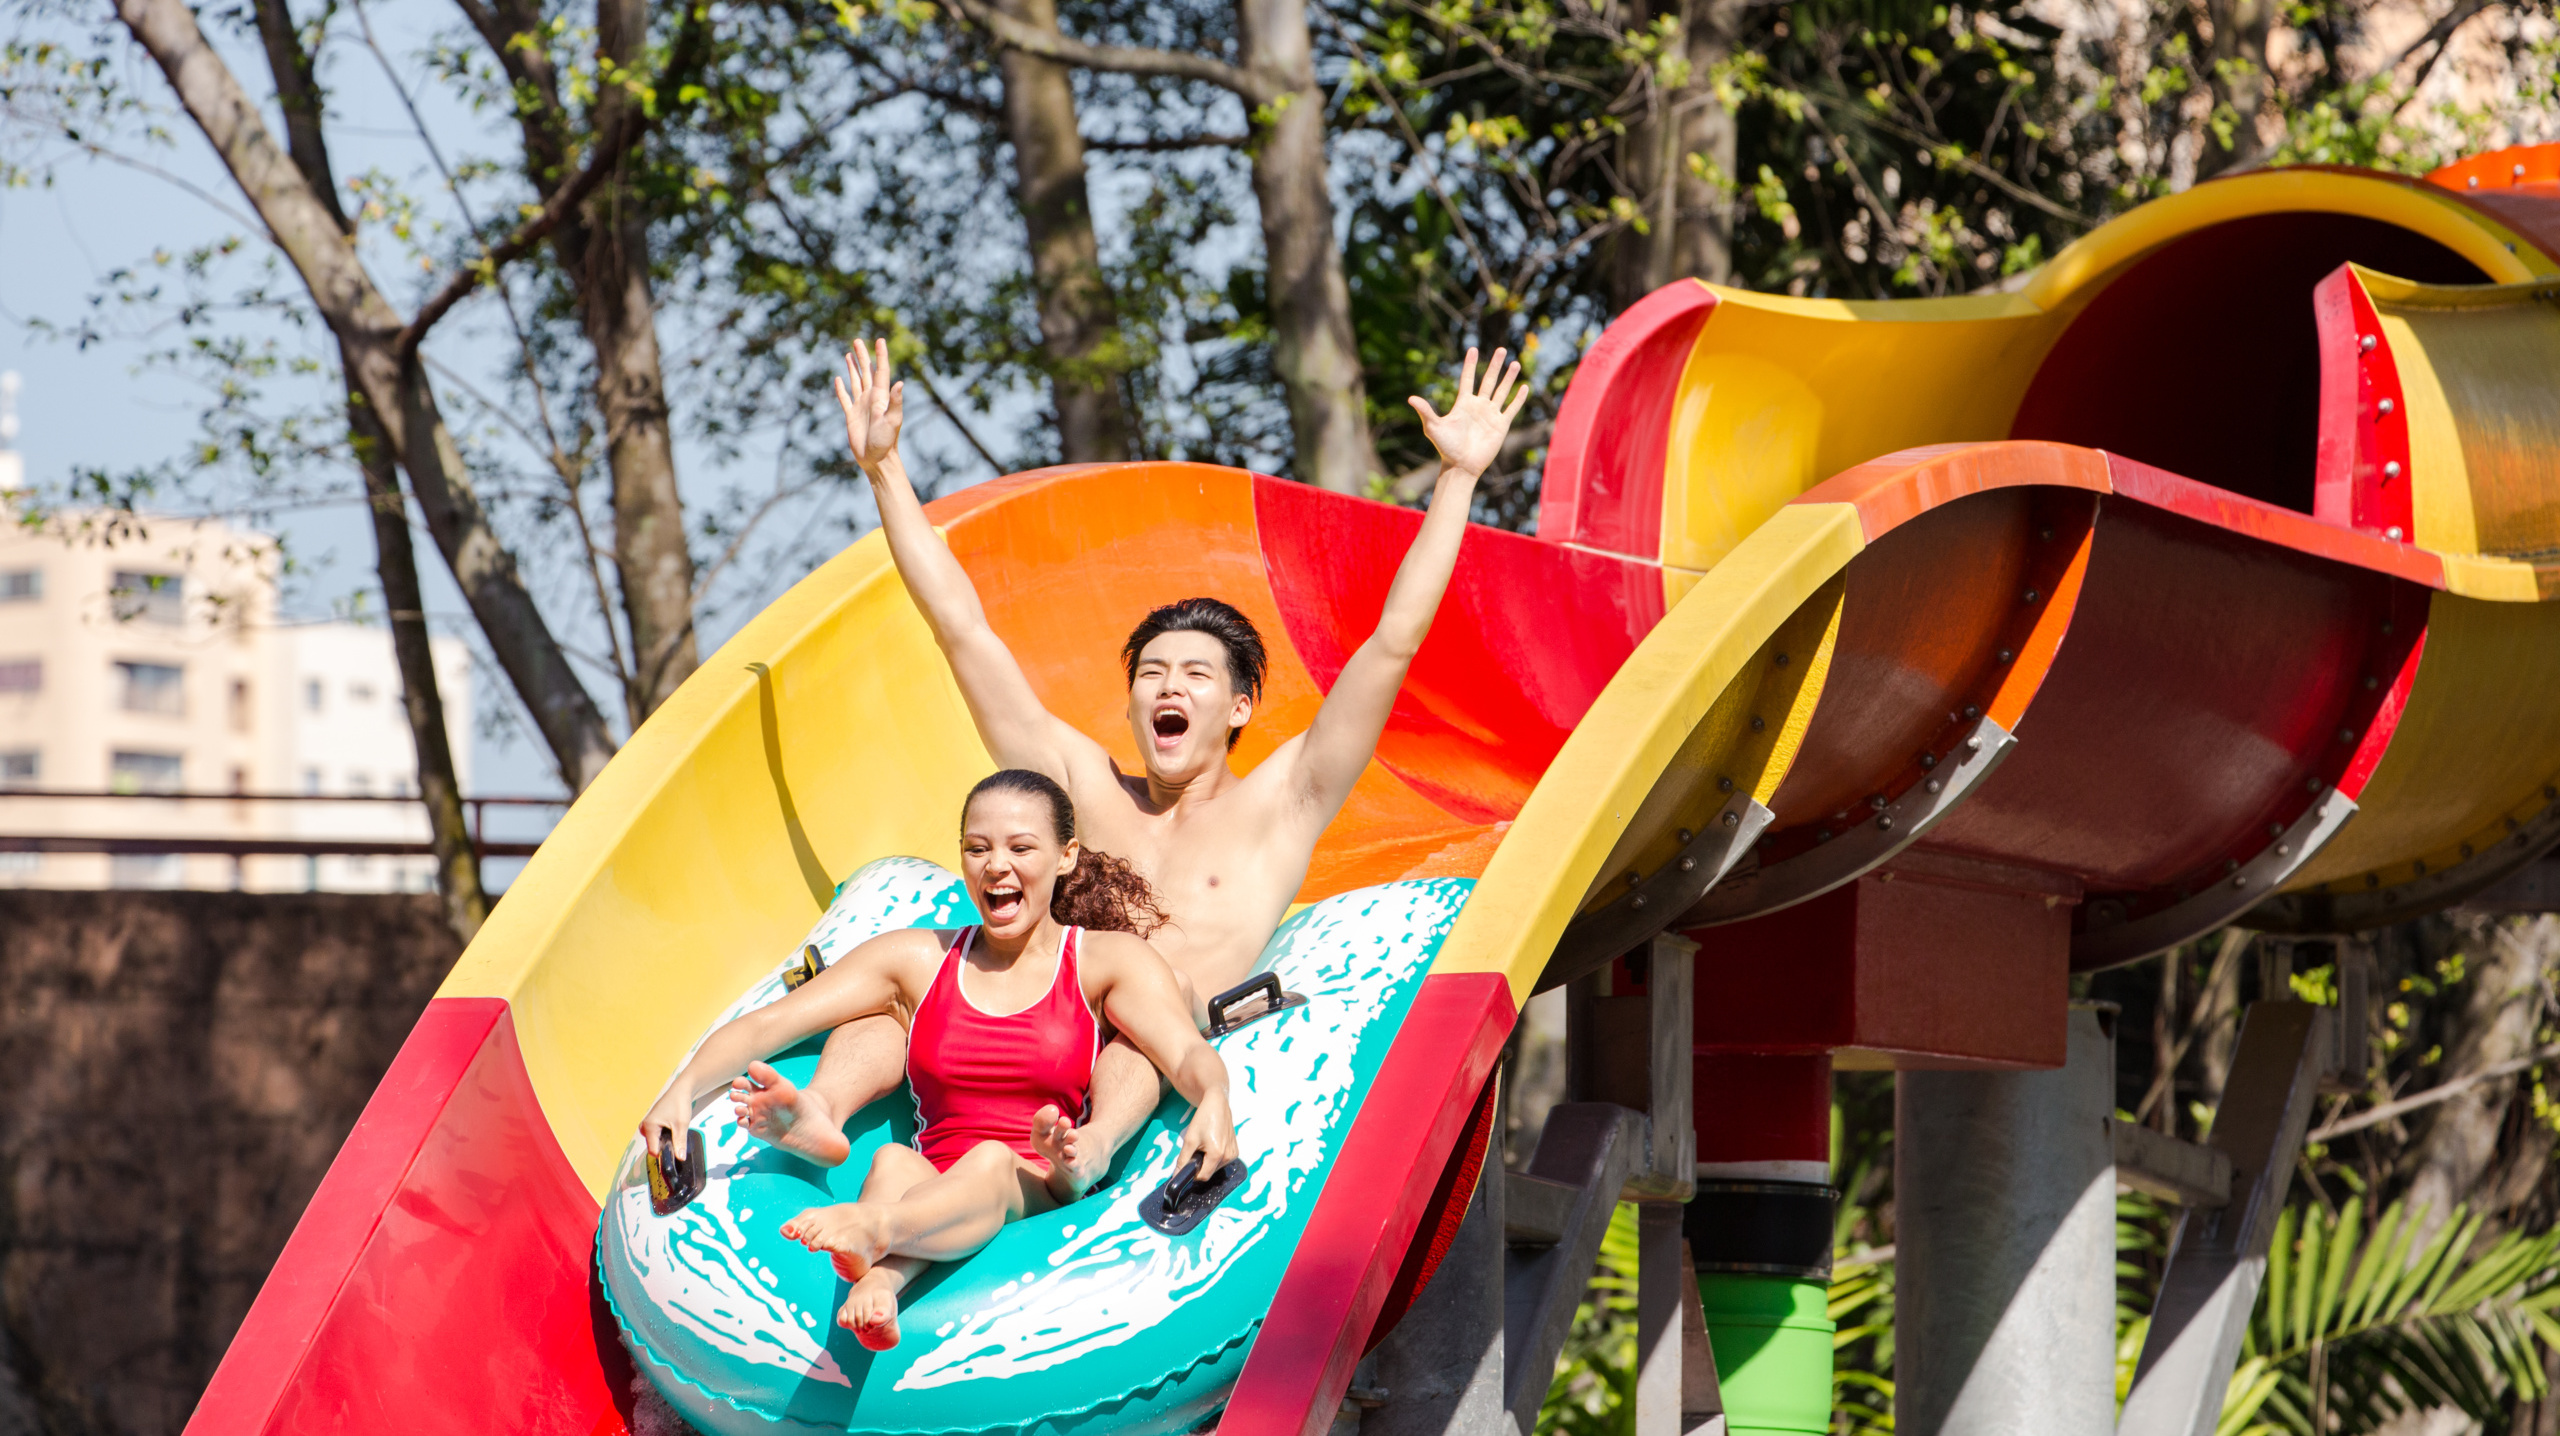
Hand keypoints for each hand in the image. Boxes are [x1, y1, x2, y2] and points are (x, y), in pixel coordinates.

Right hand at [639, 1089, 691, 1160]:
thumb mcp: (681, 1125)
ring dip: (666, 1141)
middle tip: (677, 1139)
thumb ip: (680, 1143)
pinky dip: (665, 1136)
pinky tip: (672, 1129)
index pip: (653, 1150)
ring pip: (656, 1141)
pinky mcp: (652, 1123)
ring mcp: (647, 1124)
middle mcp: (645, 1126)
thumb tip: (680, 1158)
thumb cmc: (679, 1103)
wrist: (682, 1090)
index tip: (675, 1153)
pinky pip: (657, 1136)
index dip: (664, 1154)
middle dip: (666, 1146)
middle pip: (654, 1146)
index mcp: (649, 1127)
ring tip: (676, 1131)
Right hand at [834, 338, 904, 473]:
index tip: (880, 340)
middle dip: (863, 356)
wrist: (877, 459)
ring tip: (849, 353)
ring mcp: (861, 406)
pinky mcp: (851, 416)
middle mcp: (871, 398)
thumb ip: (896, 402)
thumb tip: (900, 383)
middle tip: (857, 340)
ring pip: (855, 381)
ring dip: (852, 367)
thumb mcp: (892, 421)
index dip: (881, 355)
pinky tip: (838, 379)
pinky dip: (841, 388)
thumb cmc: (887, 441)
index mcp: (881, 397)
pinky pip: (845, 398)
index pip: (881, 371)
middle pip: (866, 372)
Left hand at [1178, 1088, 1239, 1181]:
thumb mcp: (1190, 1139)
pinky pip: (1222, 1161)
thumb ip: (1183, 1160)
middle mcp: (1228, 1156)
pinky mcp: (1235, 1151)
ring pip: (1216, 1167)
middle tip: (1196, 1150)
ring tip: (1205, 1145)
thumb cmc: (1203, 1119)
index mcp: (1217, 1154)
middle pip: (1209, 1172)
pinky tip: (1213, 1144)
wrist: (1216, 1105)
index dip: (1192, 1173)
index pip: (1202, 1176)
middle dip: (1200, 1165)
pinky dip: (1215, 1157)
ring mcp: (1233, 1154)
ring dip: (1208, 1161)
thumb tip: (1176, 1177)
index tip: (1187, 1164)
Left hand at [1407, 347, 1527, 480]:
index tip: (1472, 349)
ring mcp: (1491, 415)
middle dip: (1495, 365)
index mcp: (1463, 404)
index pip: (1467, 379)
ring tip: (1515, 363)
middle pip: (1488, 381)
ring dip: (1509, 378)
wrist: (1461, 466)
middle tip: (1501, 349)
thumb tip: (1410, 398)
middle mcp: (1478, 406)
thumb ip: (1426, 411)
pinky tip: (1525, 387)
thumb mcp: (1433, 427)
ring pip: (1501, 391)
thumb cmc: (1446, 448)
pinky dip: (1518, 398)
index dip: (1470, 365)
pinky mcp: (1501, 425)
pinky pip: (1511, 409)